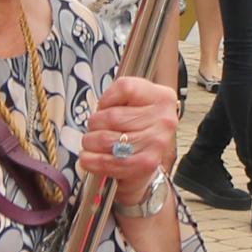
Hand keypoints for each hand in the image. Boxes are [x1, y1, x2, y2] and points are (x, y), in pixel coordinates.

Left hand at [80, 75, 180, 210]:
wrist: (147, 160)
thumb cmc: (139, 128)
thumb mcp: (137, 103)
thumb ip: (121, 97)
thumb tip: (99, 106)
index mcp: (162, 98)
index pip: (126, 88)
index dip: (107, 98)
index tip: (103, 107)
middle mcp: (163, 119)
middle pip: (112, 116)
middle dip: (95, 124)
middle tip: (94, 128)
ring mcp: (156, 142)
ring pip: (108, 139)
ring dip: (91, 142)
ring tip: (90, 142)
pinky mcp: (145, 163)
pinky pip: (110, 161)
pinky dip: (93, 160)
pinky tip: (88, 158)